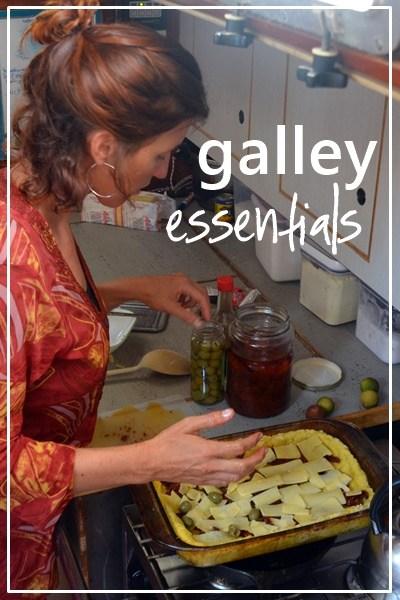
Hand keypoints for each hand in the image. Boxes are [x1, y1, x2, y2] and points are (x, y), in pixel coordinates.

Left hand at [139, 273, 210, 325]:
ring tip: (182, 309)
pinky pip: (186, 292)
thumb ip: (186, 316)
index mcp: (185, 283)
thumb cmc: (151, 293)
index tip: (207, 318)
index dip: (206, 309)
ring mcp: (179, 280)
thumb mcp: (171, 308)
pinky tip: (177, 304)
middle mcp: (184, 279)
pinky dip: (185, 300)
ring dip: (191, 303)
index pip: (202, 297)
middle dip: (201, 306)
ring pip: (193, 293)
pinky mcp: (175, 282)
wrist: (139, 288)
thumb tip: (197, 322)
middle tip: (201, 316)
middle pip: (200, 293)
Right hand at [144, 408, 265, 485]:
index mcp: (208, 450)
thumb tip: (230, 413)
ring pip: (235, 477)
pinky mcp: (203, 482)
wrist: (152, 462)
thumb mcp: (188, 424)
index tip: (258, 435)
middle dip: (257, 459)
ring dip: (249, 469)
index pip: (238, 448)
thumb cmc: (168, 441)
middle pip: (242, 467)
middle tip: (264, 450)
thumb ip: (211, 420)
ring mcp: (207, 476)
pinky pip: (225, 482)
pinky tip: (237, 469)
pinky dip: (236, 476)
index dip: (251, 442)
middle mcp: (210, 466)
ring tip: (255, 459)